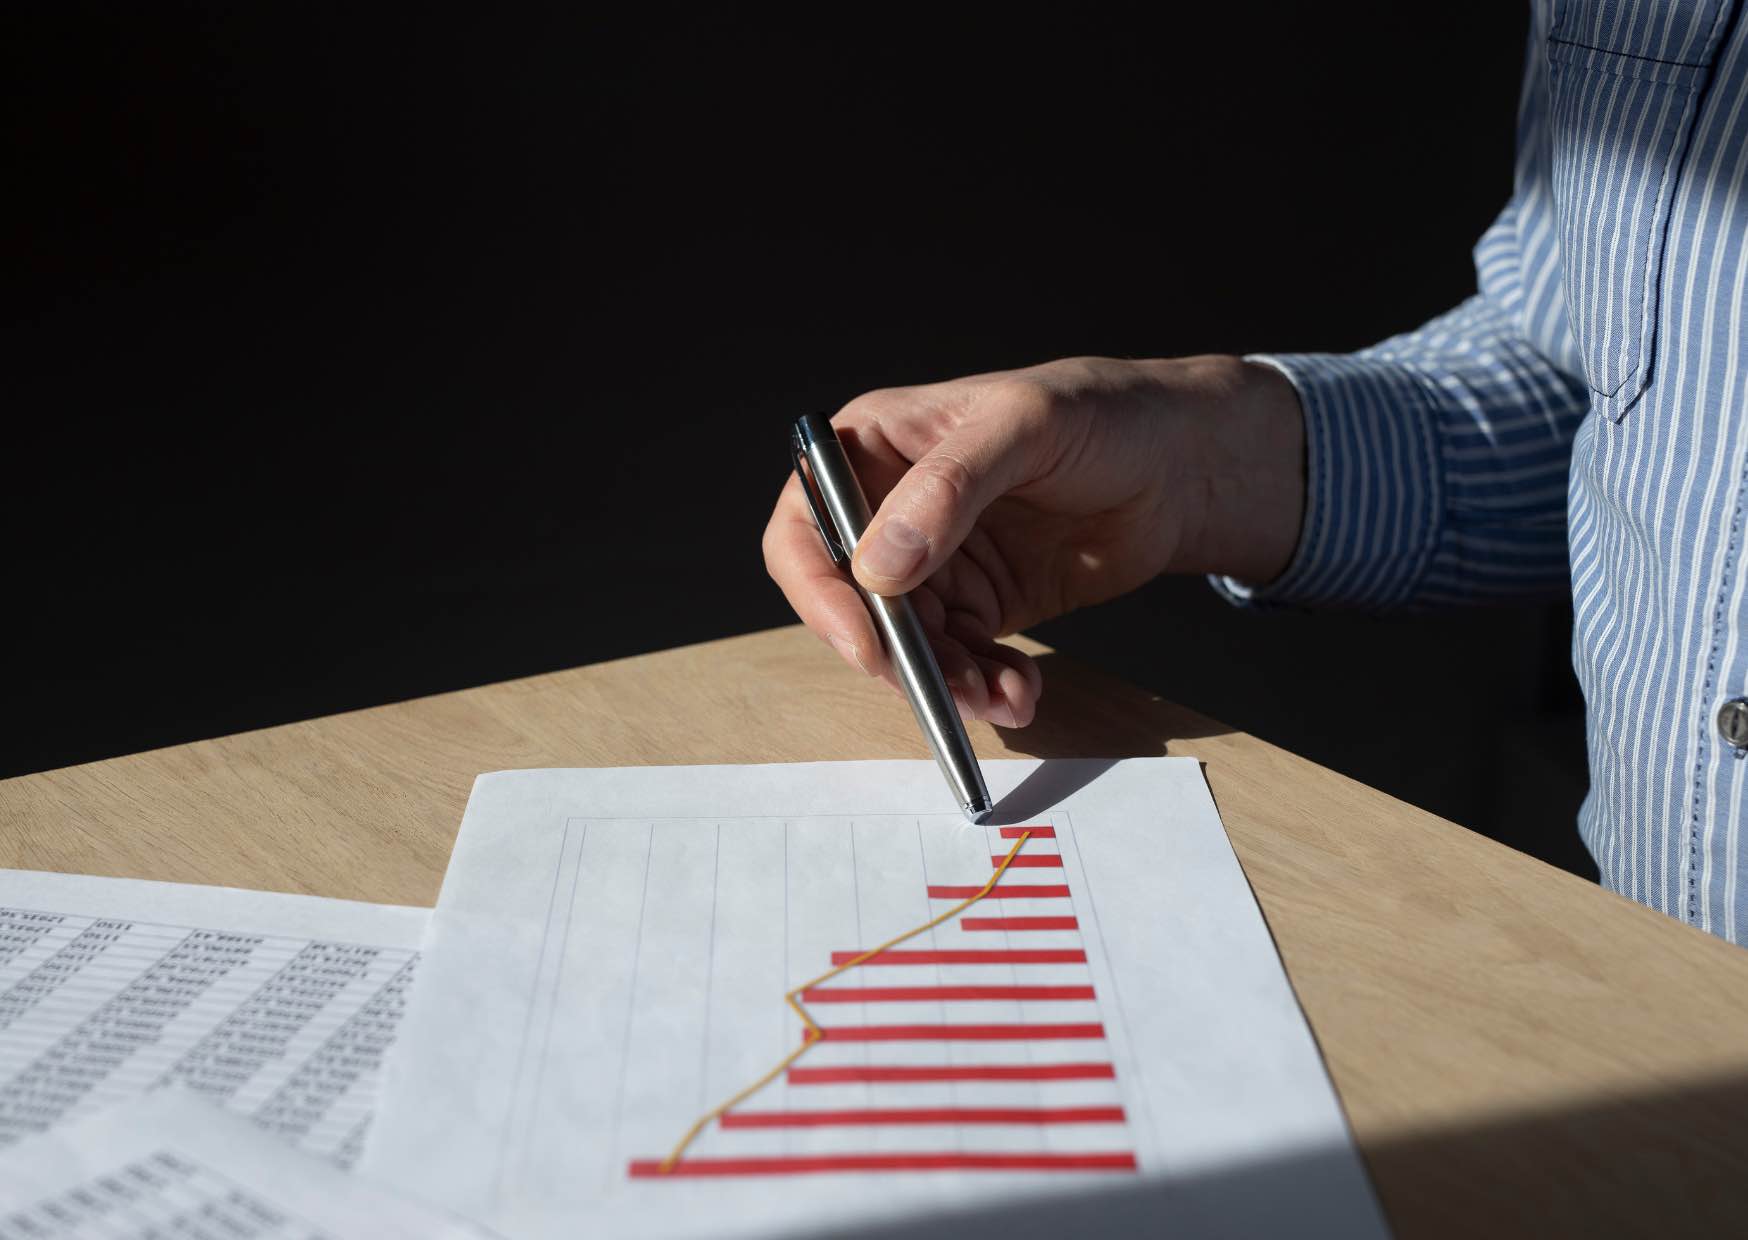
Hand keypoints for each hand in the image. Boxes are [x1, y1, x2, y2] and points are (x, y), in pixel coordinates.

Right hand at [762, 354, 1304, 726]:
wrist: (1181, 463)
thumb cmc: (1100, 413)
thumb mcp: (1022, 427)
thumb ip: (947, 489)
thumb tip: (877, 566)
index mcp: (874, 448)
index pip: (806, 526)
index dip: (818, 590)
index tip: (864, 641)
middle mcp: (890, 510)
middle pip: (853, 604)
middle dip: (898, 655)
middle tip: (947, 689)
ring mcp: (934, 563)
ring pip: (909, 646)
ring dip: (948, 682)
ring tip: (1003, 694)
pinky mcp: (979, 604)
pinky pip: (959, 660)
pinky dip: (985, 686)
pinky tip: (1021, 689)